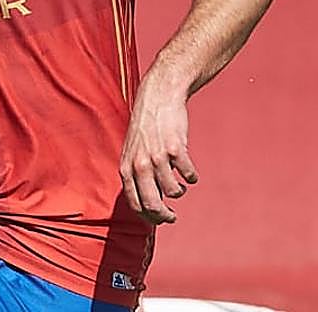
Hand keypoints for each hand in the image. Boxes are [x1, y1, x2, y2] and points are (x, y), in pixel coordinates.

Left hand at [118, 82, 197, 223]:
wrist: (158, 97)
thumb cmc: (146, 126)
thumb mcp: (132, 151)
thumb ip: (136, 174)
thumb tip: (147, 202)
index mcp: (126, 167)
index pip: (135, 204)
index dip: (149, 217)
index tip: (159, 220)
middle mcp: (140, 165)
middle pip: (153, 204)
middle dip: (164, 216)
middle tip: (172, 217)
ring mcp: (157, 157)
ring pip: (173, 191)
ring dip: (179, 191)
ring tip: (181, 185)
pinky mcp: (176, 149)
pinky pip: (188, 175)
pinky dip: (191, 177)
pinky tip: (190, 173)